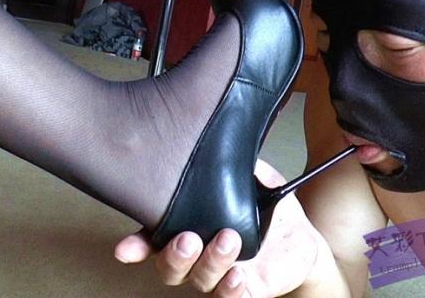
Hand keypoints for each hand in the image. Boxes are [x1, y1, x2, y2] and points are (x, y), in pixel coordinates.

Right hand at [114, 160, 334, 296]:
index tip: (125, 249)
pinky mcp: (245, 289)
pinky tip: (237, 275)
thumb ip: (230, 163)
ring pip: (199, 280)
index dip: (136, 247)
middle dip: (174, 255)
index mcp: (188, 226)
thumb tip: (218, 140)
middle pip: (169, 268)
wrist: (299, 236)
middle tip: (189, 238)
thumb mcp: (249, 176)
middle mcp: (198, 256)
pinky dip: (230, 290)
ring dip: (210, 262)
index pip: (153, 240)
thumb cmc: (265, 204)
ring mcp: (219, 275)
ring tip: (228, 240)